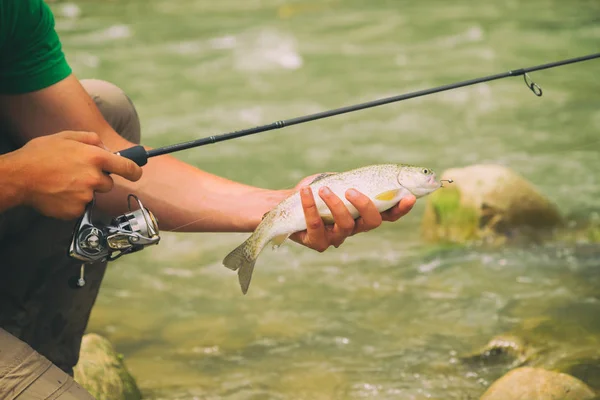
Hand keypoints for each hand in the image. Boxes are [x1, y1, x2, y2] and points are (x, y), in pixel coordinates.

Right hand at [10, 130, 142, 219]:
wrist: (18, 177)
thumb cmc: (40, 155)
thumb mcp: (66, 136)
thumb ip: (91, 139)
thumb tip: (106, 147)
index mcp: (95, 157)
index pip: (127, 167)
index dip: (134, 170)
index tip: (136, 173)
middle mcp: (94, 177)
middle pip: (108, 183)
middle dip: (97, 179)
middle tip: (76, 173)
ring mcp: (86, 196)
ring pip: (94, 195)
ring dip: (84, 190)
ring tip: (64, 182)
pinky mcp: (77, 210)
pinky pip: (82, 206)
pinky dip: (73, 202)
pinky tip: (59, 193)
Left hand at [289, 173, 416, 251]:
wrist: (286, 205)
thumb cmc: (315, 190)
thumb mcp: (336, 180)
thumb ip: (352, 177)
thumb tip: (366, 171)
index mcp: (363, 214)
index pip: (389, 214)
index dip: (401, 208)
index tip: (409, 197)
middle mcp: (354, 228)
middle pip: (372, 223)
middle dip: (366, 206)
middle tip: (352, 191)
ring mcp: (336, 237)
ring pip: (346, 226)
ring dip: (336, 205)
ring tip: (324, 190)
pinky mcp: (317, 242)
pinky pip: (317, 225)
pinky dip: (311, 207)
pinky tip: (307, 193)